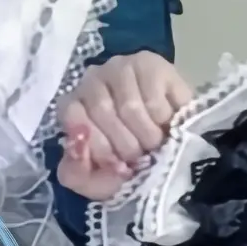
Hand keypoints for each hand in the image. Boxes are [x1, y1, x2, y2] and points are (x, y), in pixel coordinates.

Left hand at [53, 52, 194, 202]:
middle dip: (125, 146)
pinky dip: (163, 121)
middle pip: (102, 111)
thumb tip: (77, 149)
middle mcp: (93, 80)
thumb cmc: (129, 164)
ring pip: (130, 106)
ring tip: (154, 143)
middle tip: (139, 157)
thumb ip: (75, 173)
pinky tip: (166, 123)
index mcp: (73, 106)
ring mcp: (121, 67)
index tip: (115, 164)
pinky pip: (154, 100)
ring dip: (147, 136)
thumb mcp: (97, 181)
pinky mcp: (150, 64)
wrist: (174, 152)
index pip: (72, 115)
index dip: (97, 145)